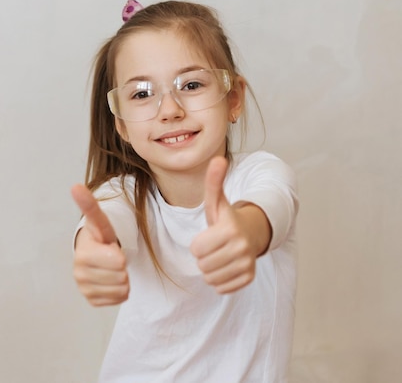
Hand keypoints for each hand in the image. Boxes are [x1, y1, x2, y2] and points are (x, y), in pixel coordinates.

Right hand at [71, 184, 128, 305]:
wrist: (93, 254)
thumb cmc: (99, 238)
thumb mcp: (99, 221)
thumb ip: (90, 206)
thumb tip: (75, 186)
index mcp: (83, 253)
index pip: (116, 261)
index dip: (119, 255)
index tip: (111, 247)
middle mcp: (79, 273)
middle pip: (122, 276)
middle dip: (122, 266)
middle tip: (112, 257)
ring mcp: (84, 288)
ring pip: (122, 289)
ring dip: (122, 278)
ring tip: (111, 267)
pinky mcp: (91, 300)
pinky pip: (118, 299)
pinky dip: (119, 290)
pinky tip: (110, 279)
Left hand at [190, 156, 270, 293]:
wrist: (250, 233)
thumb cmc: (226, 219)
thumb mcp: (217, 201)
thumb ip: (213, 182)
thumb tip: (218, 159)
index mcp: (230, 229)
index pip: (196, 249)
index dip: (198, 243)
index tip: (209, 235)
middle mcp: (242, 248)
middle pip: (202, 264)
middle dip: (204, 256)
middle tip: (214, 246)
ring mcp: (247, 264)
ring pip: (210, 278)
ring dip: (210, 268)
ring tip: (219, 255)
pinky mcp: (249, 278)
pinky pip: (221, 288)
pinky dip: (220, 279)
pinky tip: (226, 265)